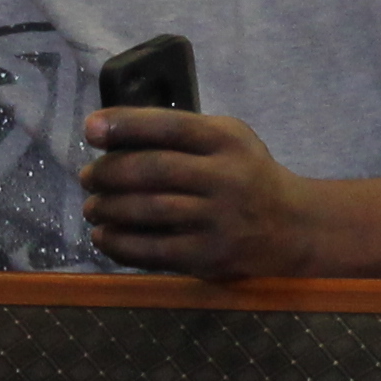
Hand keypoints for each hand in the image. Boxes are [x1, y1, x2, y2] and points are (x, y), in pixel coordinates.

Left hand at [81, 109, 318, 278]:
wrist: (292, 226)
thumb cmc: (246, 175)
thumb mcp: (228, 141)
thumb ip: (180, 134)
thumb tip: (110, 134)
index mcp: (227, 140)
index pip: (171, 126)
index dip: (126, 125)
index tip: (90, 129)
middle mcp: (225, 177)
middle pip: (153, 170)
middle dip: (108, 172)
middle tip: (88, 177)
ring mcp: (218, 219)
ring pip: (148, 211)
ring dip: (107, 208)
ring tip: (92, 207)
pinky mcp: (208, 255)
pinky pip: (152, 250)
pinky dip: (118, 243)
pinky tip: (104, 236)